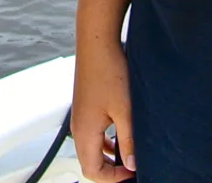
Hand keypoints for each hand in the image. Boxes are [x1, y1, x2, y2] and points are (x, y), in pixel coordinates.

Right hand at [72, 40, 135, 181]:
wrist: (98, 43)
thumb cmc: (109, 71)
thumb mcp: (125, 111)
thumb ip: (128, 140)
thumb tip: (132, 164)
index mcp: (85, 131)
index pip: (92, 171)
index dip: (113, 178)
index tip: (132, 174)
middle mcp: (79, 127)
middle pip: (90, 162)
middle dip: (111, 170)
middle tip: (132, 167)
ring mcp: (81, 116)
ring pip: (92, 149)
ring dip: (109, 156)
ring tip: (130, 153)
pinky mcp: (86, 107)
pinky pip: (93, 134)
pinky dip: (106, 142)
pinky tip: (122, 135)